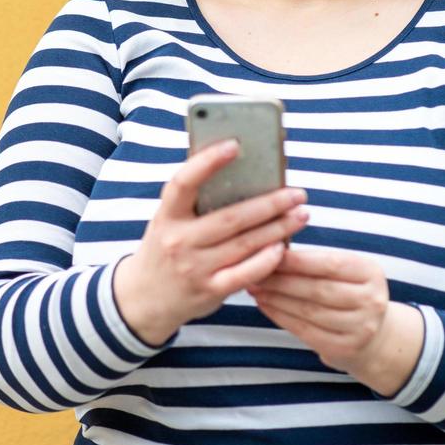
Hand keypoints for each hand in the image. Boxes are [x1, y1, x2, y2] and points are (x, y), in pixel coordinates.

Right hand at [114, 139, 310, 346]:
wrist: (143, 299)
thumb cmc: (165, 250)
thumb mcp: (168, 222)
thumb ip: (195, 203)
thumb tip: (244, 174)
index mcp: (167, 216)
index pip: (184, 183)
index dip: (207, 162)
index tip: (234, 145)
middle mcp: (178, 241)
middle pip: (231, 217)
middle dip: (270, 203)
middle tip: (297, 193)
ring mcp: (194, 268)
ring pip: (244, 243)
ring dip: (278, 228)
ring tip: (301, 215)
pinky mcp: (209, 291)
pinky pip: (246, 273)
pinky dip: (267, 260)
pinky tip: (283, 247)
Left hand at [247, 249, 394, 378]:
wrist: (372, 335)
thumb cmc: (347, 293)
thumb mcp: (344, 272)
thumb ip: (316, 261)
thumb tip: (272, 250)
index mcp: (371, 273)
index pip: (329, 264)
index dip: (297, 260)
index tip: (269, 253)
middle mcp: (371, 300)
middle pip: (318, 289)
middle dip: (281, 281)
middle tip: (255, 273)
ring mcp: (361, 327)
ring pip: (309, 311)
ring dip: (277, 299)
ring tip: (256, 289)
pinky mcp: (346, 349)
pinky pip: (306, 331)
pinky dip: (281, 317)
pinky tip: (266, 307)